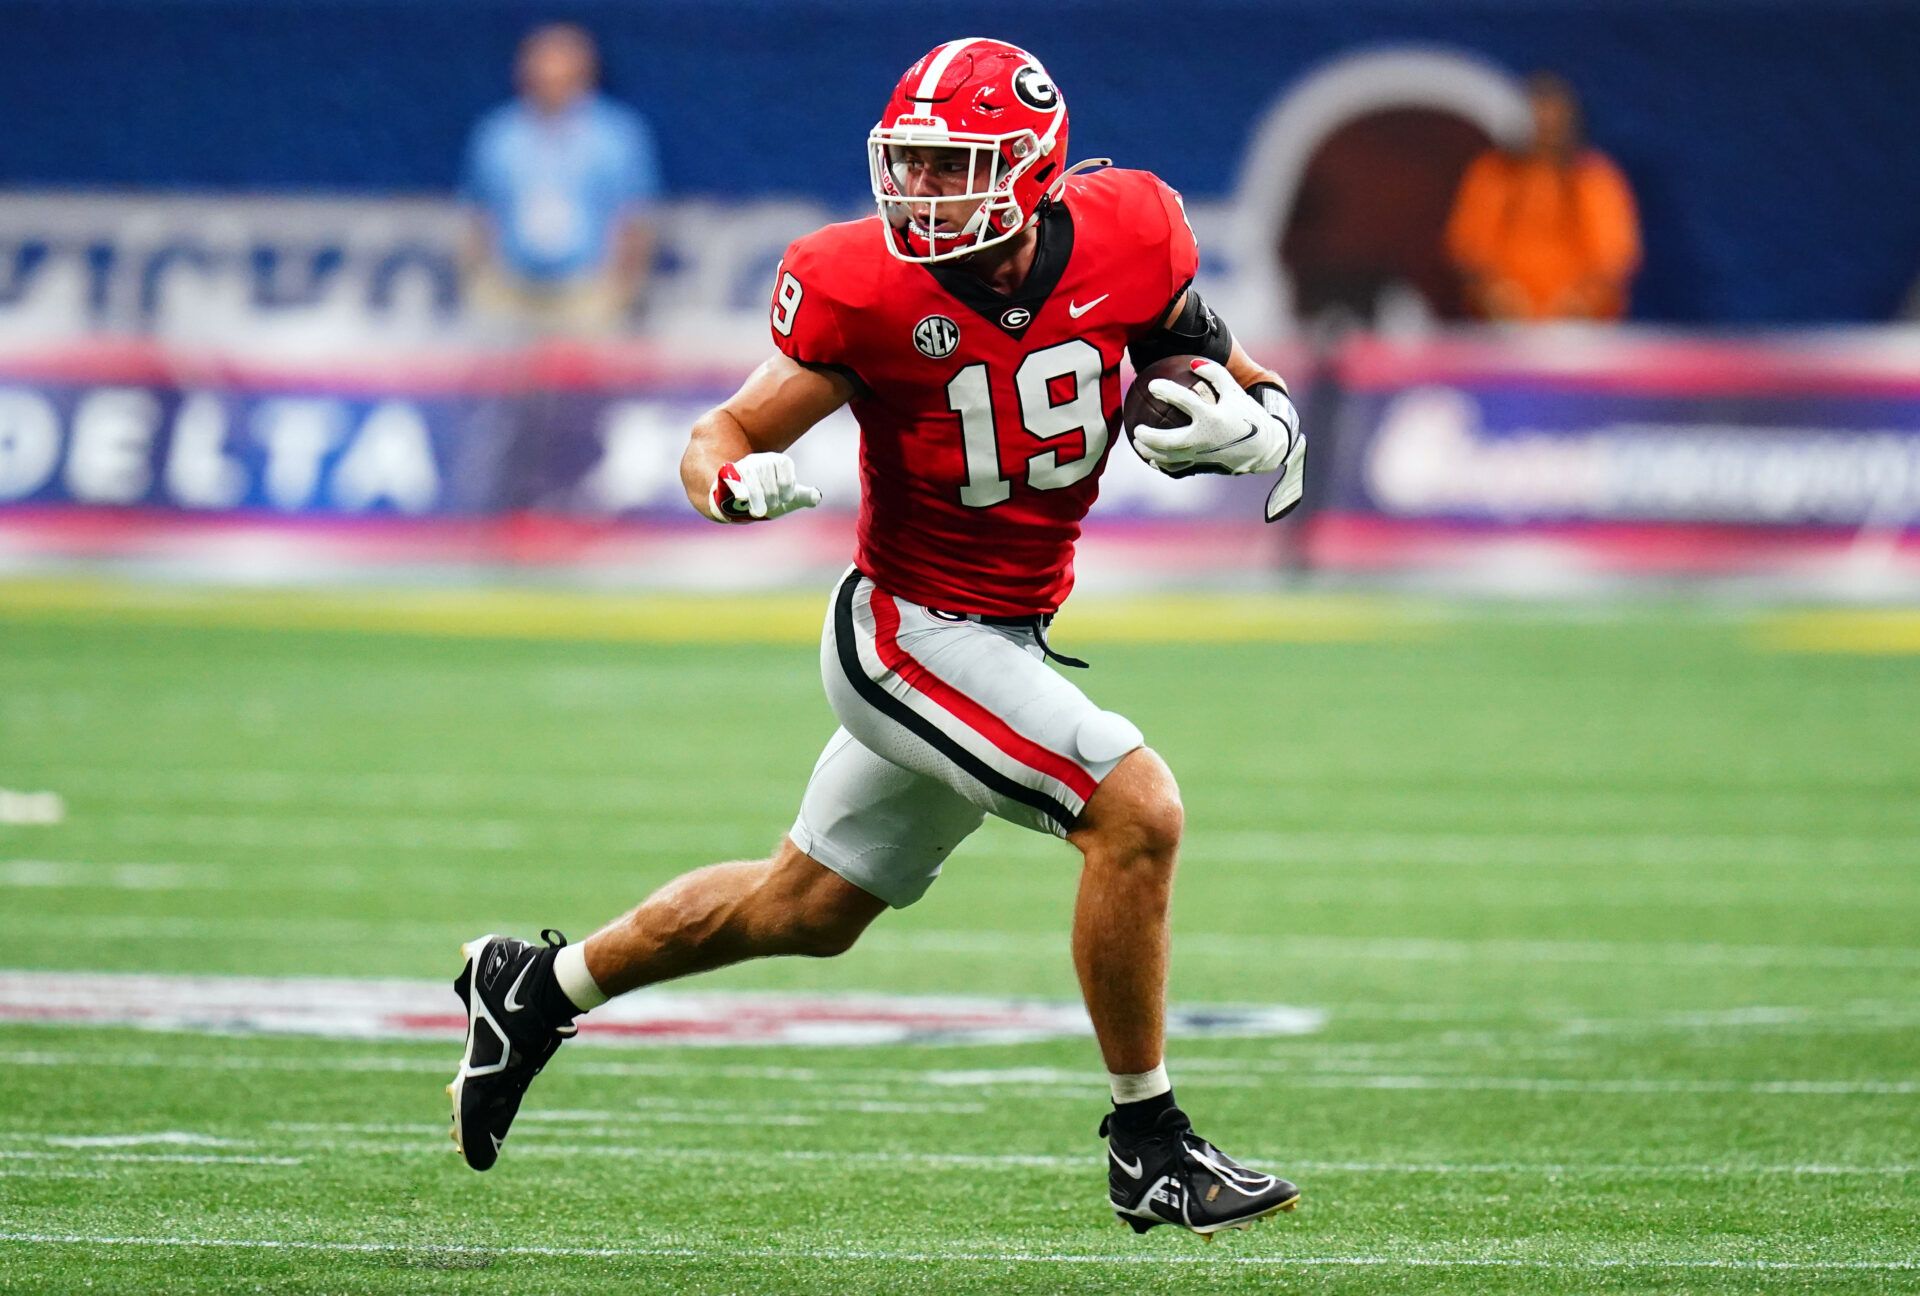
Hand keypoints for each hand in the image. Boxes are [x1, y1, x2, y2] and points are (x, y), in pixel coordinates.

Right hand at [710, 452, 822, 521]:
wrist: (737, 501)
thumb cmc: (766, 497)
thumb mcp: (787, 499)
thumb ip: (803, 497)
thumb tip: (817, 496)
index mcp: (780, 461)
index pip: (786, 482)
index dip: (786, 495)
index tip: (782, 498)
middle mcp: (762, 459)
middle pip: (771, 487)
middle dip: (770, 501)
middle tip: (766, 505)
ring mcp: (744, 466)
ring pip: (755, 488)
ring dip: (757, 503)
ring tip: (757, 510)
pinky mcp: (728, 475)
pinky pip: (736, 481)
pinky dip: (740, 489)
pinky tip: (743, 497)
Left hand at [1134, 359, 1297, 477]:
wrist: (1264, 446)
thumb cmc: (1247, 414)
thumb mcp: (1235, 390)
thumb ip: (1214, 373)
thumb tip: (1193, 362)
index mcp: (1213, 417)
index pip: (1184, 401)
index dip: (1166, 390)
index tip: (1152, 385)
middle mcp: (1205, 438)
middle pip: (1169, 441)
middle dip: (1149, 436)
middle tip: (1137, 428)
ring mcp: (1203, 455)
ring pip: (1170, 458)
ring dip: (1150, 452)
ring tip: (1138, 443)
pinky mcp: (1203, 466)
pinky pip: (1177, 469)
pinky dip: (1163, 464)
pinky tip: (1152, 459)